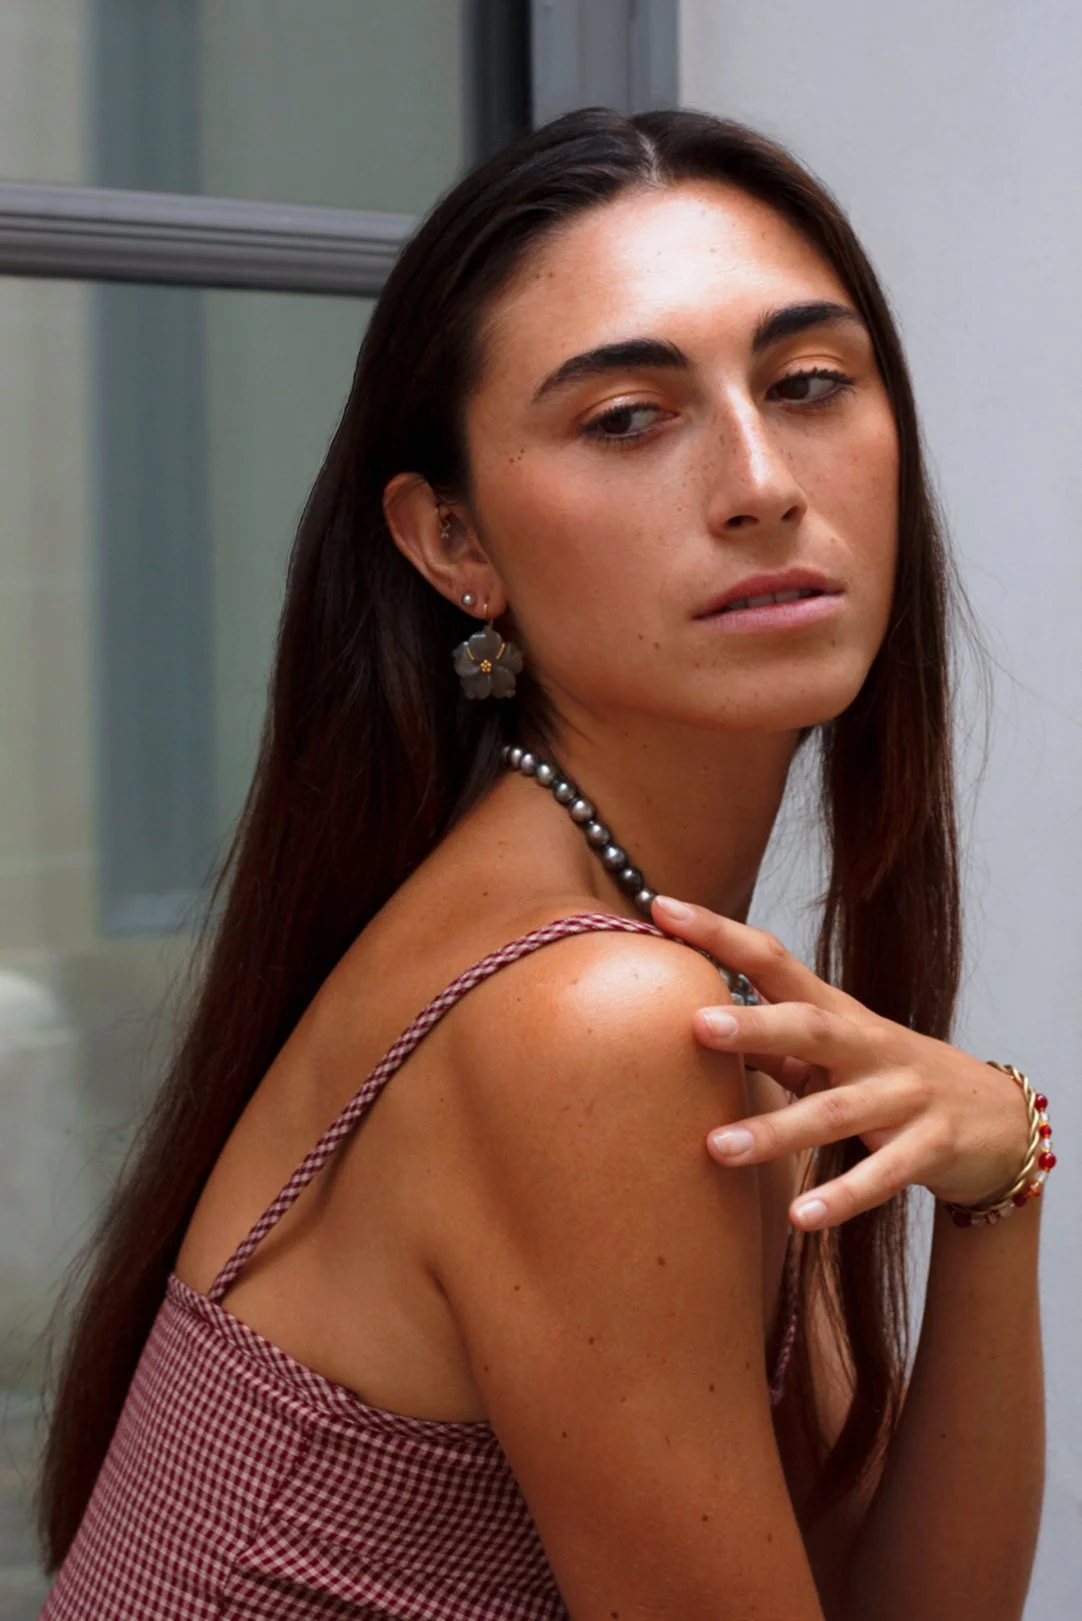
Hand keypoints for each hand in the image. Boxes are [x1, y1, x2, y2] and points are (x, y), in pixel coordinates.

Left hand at [651, 895, 1032, 1231]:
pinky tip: (801, 1217)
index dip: (720, 933)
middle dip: (754, 1024)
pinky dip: (843, 1197)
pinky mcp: (931, 1147)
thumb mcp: (834, 1050)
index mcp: (836, 1012)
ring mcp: (904, 1095)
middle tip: (696, 1026)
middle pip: (809, 1027)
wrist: (997, 1118)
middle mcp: (868, 1045)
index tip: (662, 907)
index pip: (774, 960)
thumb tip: (686, 1025)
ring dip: (776, 1130)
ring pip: (836, 1111)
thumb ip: (770, 1039)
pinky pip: (883, 1176)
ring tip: (717, 1149)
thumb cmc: (888, 1077)